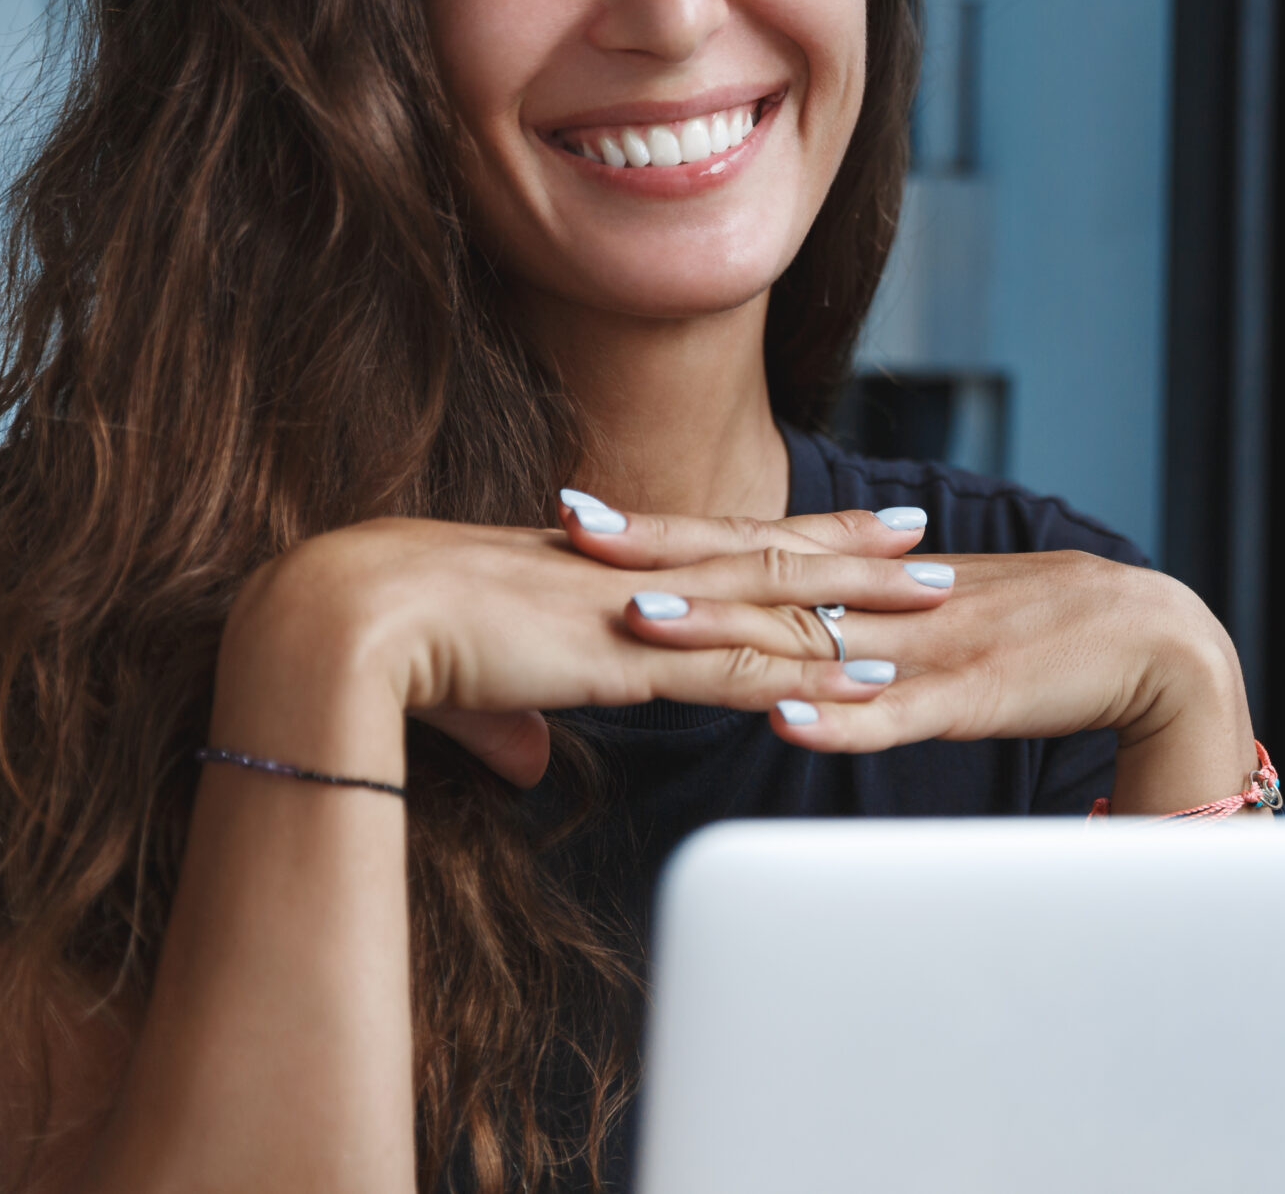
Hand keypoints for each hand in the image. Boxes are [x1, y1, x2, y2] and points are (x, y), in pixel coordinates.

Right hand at [217, 501, 951, 786]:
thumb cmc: (387, 646)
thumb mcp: (469, 691)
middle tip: (926, 536)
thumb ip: (512, 721)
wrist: (346, 620)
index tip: (842, 523)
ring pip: (780, 600)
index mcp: (603, 572)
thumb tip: (524, 761)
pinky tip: (872, 680)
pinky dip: (814, 674)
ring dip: (863, 603)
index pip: (715, 543)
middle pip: (769, 553)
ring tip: (938, 597)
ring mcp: (644, 611)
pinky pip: (747, 667)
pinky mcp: (636, 659)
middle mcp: (637, 577)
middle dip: (853, 548)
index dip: (783, 535)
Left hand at [564, 531, 1261, 813]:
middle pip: (759, 573)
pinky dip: (839, 717)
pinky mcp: (972, 698)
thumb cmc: (1042, 638)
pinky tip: (784, 717)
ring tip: (643, 622)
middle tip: (575, 536)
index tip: (579, 518)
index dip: (667, 533)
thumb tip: (790, 637)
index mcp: (875, 582)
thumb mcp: (937, 622)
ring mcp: (925, 646)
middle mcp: (886, 599)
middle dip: (665, 556)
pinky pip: (896, 713)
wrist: (1154, 641)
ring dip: (727, 630)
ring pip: (810, 637)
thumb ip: (868, 625)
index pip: (752, 548)